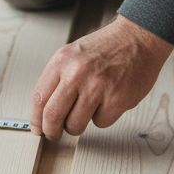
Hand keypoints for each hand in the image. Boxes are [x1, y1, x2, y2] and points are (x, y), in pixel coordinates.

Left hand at [30, 15, 173, 140]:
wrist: (138, 38)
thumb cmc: (106, 48)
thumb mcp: (72, 54)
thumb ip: (57, 79)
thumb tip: (43, 111)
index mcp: (62, 61)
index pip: (39, 98)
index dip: (35, 119)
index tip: (38, 128)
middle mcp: (77, 73)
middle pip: (53, 116)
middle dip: (51, 131)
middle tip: (54, 135)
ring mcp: (98, 87)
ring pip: (75, 125)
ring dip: (77, 126)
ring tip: (85, 112)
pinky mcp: (117, 99)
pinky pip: (101, 122)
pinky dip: (102, 117)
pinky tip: (108, 100)